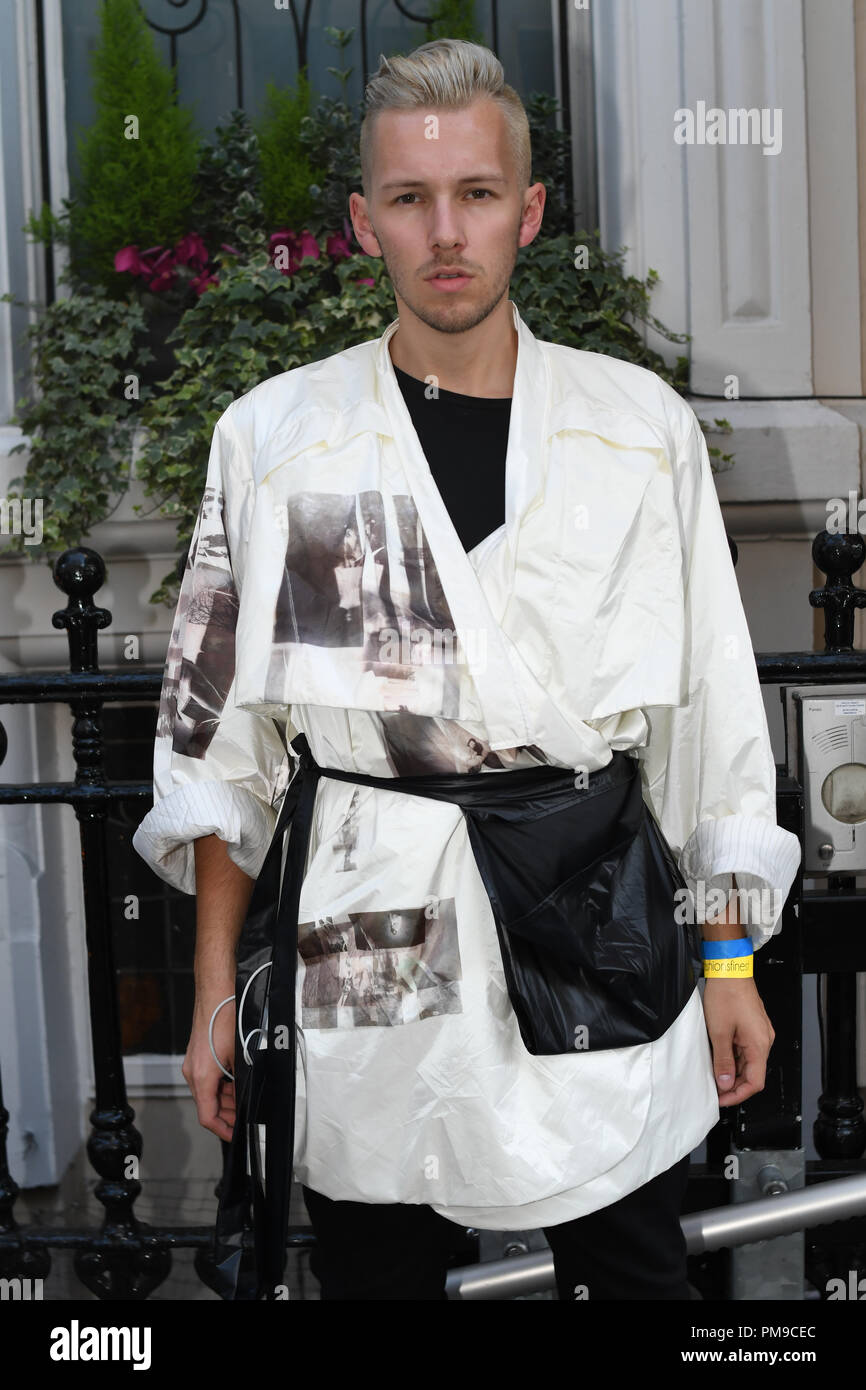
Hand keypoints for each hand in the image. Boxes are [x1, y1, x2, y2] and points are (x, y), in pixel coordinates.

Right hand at [182, 994, 236, 1139]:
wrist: (216, 993)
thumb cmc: (226, 1019)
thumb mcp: (241, 1056)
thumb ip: (242, 1081)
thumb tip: (248, 1098)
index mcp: (202, 1078)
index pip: (207, 1116)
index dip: (223, 1130)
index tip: (235, 1135)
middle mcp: (193, 1073)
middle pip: (207, 1106)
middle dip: (227, 1116)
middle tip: (245, 1119)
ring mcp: (194, 1064)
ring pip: (208, 1093)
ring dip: (225, 1100)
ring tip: (244, 1101)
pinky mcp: (198, 1055)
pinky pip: (208, 1079)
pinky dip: (221, 1086)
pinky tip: (237, 1083)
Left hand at [701, 977, 774, 1107]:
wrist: (730, 970)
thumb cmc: (726, 995)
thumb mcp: (719, 1032)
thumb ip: (723, 1060)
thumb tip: (725, 1083)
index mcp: (759, 1044)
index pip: (755, 1082)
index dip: (738, 1094)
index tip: (722, 1099)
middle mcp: (764, 1040)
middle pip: (753, 1073)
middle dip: (734, 1084)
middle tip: (715, 1089)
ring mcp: (760, 1033)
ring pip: (749, 1061)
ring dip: (733, 1070)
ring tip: (714, 1073)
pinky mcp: (754, 1026)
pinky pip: (746, 1049)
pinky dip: (734, 1056)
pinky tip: (719, 1056)